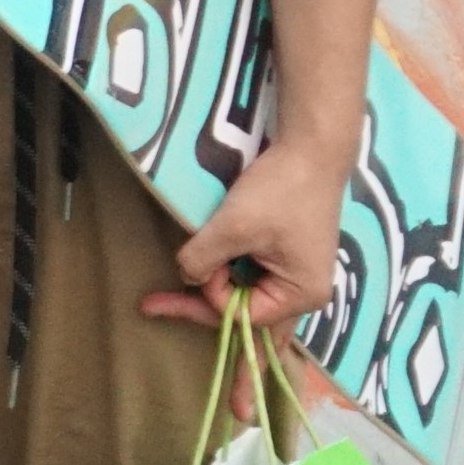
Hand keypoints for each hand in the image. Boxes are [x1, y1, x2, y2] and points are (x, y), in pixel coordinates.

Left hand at [149, 141, 351, 327]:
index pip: (244, 314)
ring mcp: (297, 275)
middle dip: (200, 307)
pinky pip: (253, 280)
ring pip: (247, 299)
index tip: (198, 263)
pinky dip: (227, 278)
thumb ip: (201, 258)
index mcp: (301, 295)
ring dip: (213, 293)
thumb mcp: (233, 226)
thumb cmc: (280, 189)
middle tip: (152, 305)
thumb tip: (186, 276)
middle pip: (244, 314)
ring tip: (170, 299)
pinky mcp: (287, 257)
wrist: (311, 149)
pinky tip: (208, 277)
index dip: (213, 293)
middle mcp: (305, 294)